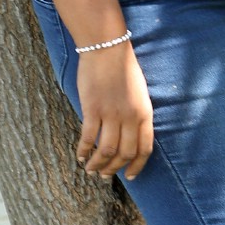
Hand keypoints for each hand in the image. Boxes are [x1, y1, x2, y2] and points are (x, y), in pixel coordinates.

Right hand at [75, 45, 153, 180]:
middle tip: (105, 175)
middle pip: (124, 153)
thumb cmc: (123, 69)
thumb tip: (128, 137)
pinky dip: (83, 150)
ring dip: (97, 164)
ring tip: (91, 170)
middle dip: (114, 169)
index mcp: (145, 113)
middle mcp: (130, 117)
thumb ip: (136, 115)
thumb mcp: (139, 94)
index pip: (144, 149)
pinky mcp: (93, 109)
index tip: (129, 176)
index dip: (137, 166)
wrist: (107, 48)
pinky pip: (88, 137)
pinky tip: (79, 156)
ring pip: (105, 150)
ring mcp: (111, 114)